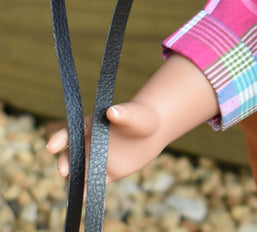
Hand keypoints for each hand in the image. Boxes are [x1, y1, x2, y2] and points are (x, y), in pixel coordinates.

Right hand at [46, 54, 219, 184]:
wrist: (154, 132)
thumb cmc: (143, 118)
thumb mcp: (135, 114)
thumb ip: (124, 113)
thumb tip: (112, 111)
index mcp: (92, 126)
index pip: (72, 132)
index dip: (60, 139)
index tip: (52, 146)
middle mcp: (90, 144)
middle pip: (72, 155)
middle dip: (65, 163)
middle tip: (64, 170)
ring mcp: (97, 160)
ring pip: (80, 172)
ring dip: (74, 180)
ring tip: (73, 186)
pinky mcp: (106, 173)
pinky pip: (94, 184)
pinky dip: (87, 191)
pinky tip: (85, 197)